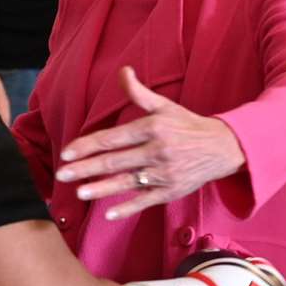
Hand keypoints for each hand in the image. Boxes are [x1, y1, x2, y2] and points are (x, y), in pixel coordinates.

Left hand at [55, 67, 243, 221]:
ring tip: (79, 194)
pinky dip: (128, 208)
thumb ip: (139, 92)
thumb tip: (123, 71)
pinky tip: (108, 214)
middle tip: (62, 175)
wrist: (223, 147)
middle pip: (114, 161)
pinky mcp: (172, 191)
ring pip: (127, 182)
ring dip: (102, 189)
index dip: (88, 146)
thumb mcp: (164, 106)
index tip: (67, 153)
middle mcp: (157, 151)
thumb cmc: (188, 125)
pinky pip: (146, 201)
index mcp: (152, 128)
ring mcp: (164, 173)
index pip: (112, 138)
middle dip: (86, 169)